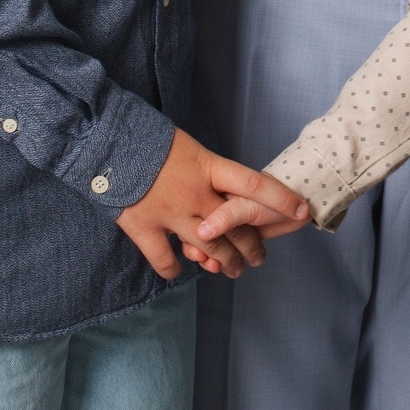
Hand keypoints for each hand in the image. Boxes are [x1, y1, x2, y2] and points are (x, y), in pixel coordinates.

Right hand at [115, 130, 312, 280]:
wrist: (106, 140)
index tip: (302, 212)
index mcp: (209, 166)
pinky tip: (179, 269)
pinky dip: (175, 268)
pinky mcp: (144, 228)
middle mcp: (195, 193)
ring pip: (210, 248)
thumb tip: (220, 190)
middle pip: (236, 227)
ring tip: (232, 271)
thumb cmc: (148, 138)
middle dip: (252, 247)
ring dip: (225, 262)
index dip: (281, 199)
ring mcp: (170, 213)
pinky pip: (167, 260)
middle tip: (258, 258)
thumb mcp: (187, 147)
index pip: (255, 185)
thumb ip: (206, 172)